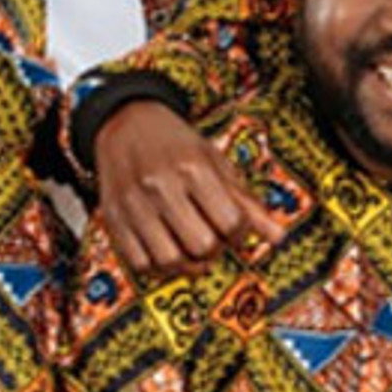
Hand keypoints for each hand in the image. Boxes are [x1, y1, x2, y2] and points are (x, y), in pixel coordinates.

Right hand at [95, 102, 282, 276]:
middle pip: (202, 245)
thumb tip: (278, 235)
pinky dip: (158, 267)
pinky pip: (139, 262)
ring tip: (192, 250)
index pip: (231, 222)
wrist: (125, 123)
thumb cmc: (173, 142)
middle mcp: (161, 185)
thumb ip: (245, 200)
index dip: (240, 233)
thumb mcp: (214, 161)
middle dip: (216, 249)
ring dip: (188, 264)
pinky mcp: (114, 218)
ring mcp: (134, 204)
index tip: (235, 227)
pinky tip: (167, 251)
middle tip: (214, 239)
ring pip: (169, 260)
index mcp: (192, 167)